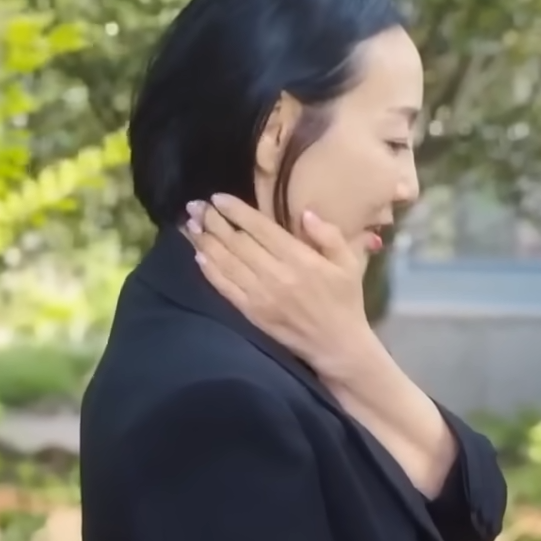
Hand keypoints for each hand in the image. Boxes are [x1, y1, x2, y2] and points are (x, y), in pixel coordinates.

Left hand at [184, 193, 379, 379]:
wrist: (336, 344)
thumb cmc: (345, 299)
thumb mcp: (349, 263)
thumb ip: (329, 235)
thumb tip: (305, 212)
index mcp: (301, 259)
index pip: (261, 229)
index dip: (237, 211)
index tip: (218, 197)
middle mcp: (276, 274)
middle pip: (237, 242)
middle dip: (214, 221)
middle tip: (195, 206)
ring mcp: (260, 295)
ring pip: (226, 262)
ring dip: (205, 242)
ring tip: (190, 225)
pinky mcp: (251, 312)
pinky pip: (225, 287)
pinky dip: (210, 270)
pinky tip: (198, 256)